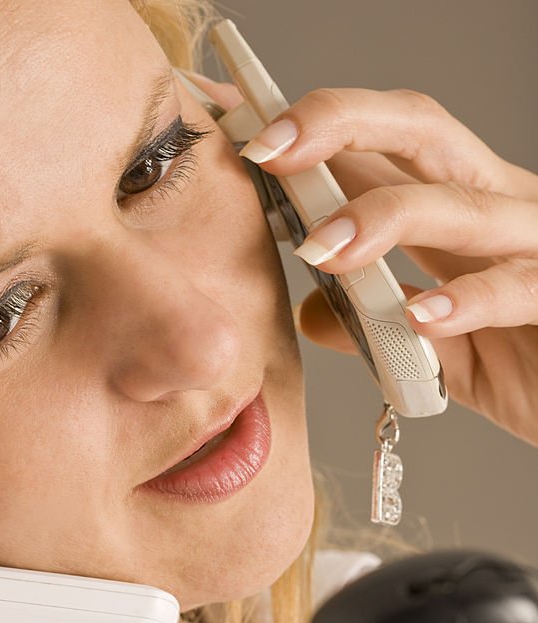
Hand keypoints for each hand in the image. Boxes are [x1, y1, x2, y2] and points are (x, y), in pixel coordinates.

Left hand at [238, 88, 537, 447]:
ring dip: (384, 218)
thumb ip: (378, 325)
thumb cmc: (521, 365)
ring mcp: (535, 245)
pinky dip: (466, 301)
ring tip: (322, 248)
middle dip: (340, 126)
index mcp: (456, 211)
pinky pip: (515, 288)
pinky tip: (420, 316)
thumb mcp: (433, 348)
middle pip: (421, 133)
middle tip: (269, 150)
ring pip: (462, 204)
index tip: (245, 134)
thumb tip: (310, 312)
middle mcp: (497, 208)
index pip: (380, 147)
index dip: (313, 130)